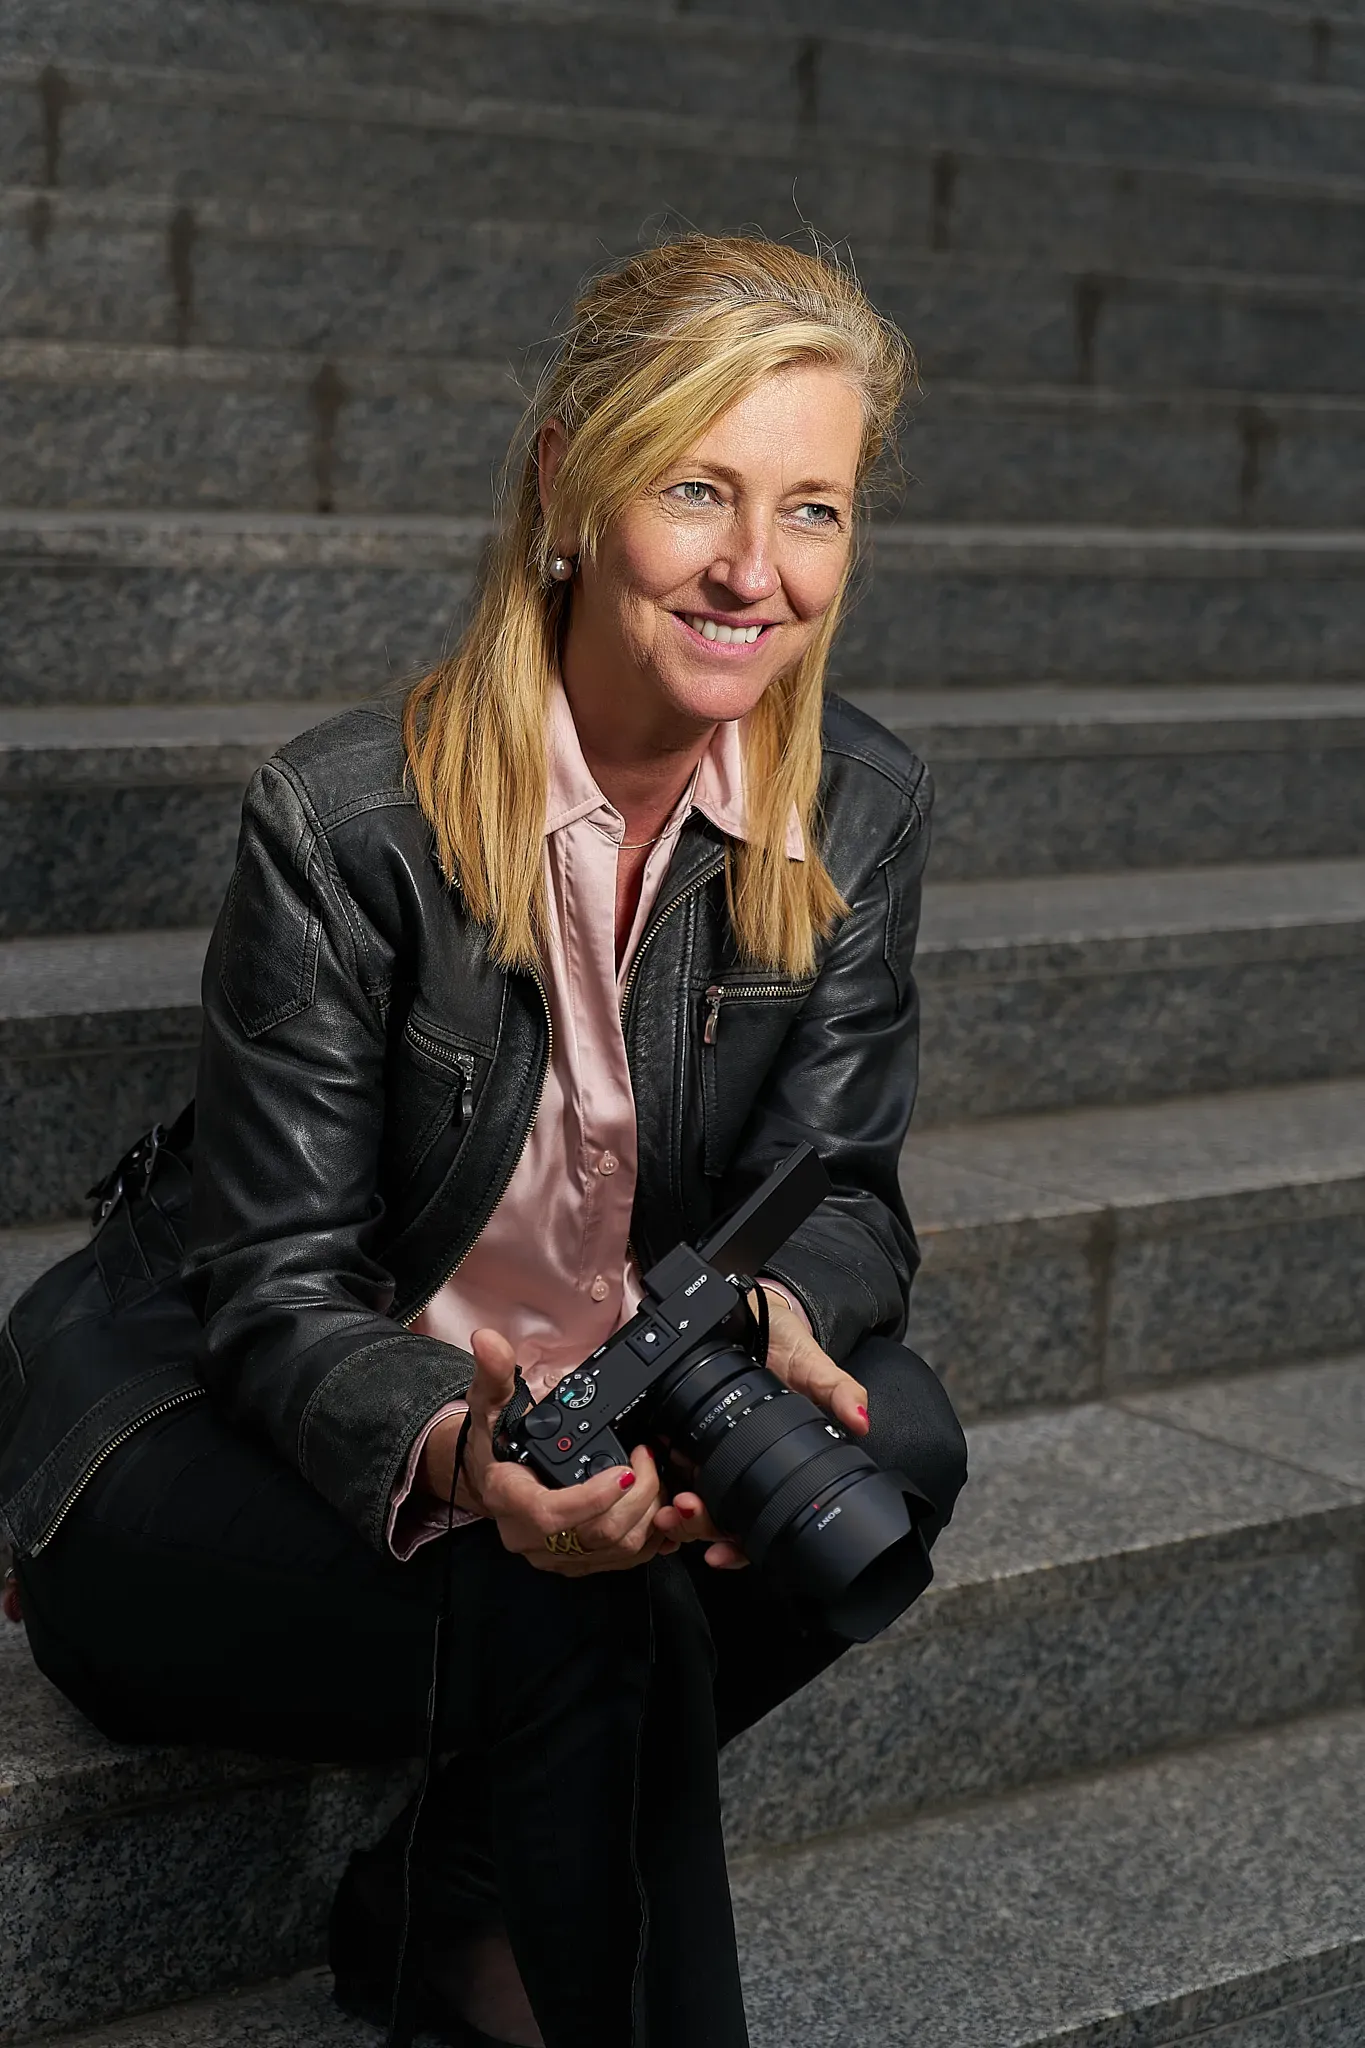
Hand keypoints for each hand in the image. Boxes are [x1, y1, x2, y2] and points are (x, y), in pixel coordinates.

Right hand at [417, 1328, 681, 1576]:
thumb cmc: (495, 1445)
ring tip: (655, 1475)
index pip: (550, 1515)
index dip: (592, 1499)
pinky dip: (650, 1535)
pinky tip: (656, 1504)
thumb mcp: (490, 1405)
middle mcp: (531, 1537)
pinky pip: (624, 1561)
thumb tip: (488, 1341)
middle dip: (637, 1497)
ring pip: (617, 1551)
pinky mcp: (579, 1563)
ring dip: (649, 1514)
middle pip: (596, 1535)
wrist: (493, 1480)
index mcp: (508, 1500)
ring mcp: (557, 1556)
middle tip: (647, 1458)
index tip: (625, 1470)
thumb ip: (494, 1374)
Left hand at [654, 1290, 869, 1569]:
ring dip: (674, 1511)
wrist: (752, 1310)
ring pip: (688, 1501)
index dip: (741, 1545)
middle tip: (683, 1514)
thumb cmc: (786, 1344)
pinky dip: (657, 1478)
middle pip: (717, 1519)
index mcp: (772, 1463)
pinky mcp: (682, 1431)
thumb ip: (838, 1390)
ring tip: (665, 1505)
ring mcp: (709, 1452)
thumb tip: (861, 1420)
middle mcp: (739, 1466)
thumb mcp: (815, 1364)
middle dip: (696, 1527)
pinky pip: (666, 1468)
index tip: (720, 1552)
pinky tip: (652, 1474)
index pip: (758, 1521)